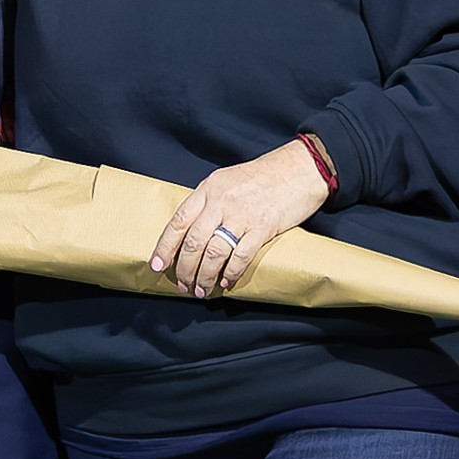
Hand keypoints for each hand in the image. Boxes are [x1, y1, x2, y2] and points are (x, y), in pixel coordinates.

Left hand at [150, 142, 330, 298]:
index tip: (157, 265)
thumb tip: (191, 231)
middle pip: (194, 242)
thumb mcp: (228, 180)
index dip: (165, 246)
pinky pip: (240, 257)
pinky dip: (231, 273)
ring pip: (214, 253)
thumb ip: (209, 202)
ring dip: (205, 276)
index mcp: (209, 188)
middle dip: (185, 269)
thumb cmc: (263, 176)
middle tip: (183, 285)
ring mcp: (242, 215)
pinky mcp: (263, 227)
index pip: (178, 221)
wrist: (301, 168)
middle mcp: (221, 201)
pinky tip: (226, 282)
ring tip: (202, 290)